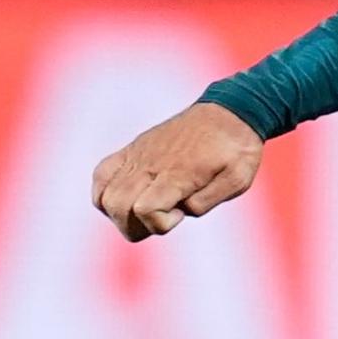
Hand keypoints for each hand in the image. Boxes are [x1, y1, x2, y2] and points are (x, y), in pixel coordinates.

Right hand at [91, 102, 264, 241]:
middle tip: (163, 217)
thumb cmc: (236, 149)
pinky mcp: (133, 149)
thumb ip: (206, 201)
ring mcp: (138, 154)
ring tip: (145, 210)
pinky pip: (101, 173)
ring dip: (119, 214)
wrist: (230, 111)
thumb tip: (179, 209)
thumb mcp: (237, 180)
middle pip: (118, 205)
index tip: (180, 213)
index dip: (159, 224)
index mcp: (178, 172)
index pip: (146, 209)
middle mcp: (152, 163)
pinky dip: (104, 194)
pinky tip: (126, 198)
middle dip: (136, 227)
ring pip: (104, 194)